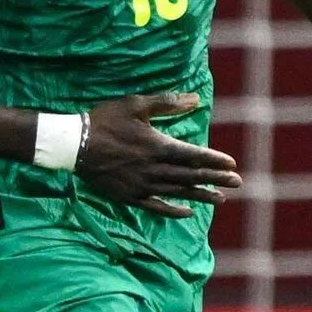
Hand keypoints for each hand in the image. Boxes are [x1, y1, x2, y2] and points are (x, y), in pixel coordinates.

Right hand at [78, 92, 240, 218]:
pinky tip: (187, 212)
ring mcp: (142, 185)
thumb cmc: (105, 120)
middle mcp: (154, 169)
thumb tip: (195, 99)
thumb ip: (166, 103)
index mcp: (157, 146)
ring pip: (178, 193)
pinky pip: (156, 207)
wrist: (74, 144)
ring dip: (201, 195)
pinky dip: (173, 210)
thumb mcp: (135, 105)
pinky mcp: (129, 195)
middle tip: (237, 182)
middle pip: (191, 176)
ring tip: (220, 198)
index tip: (231, 163)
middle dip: (216, 178)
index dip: (214, 160)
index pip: (194, 156)